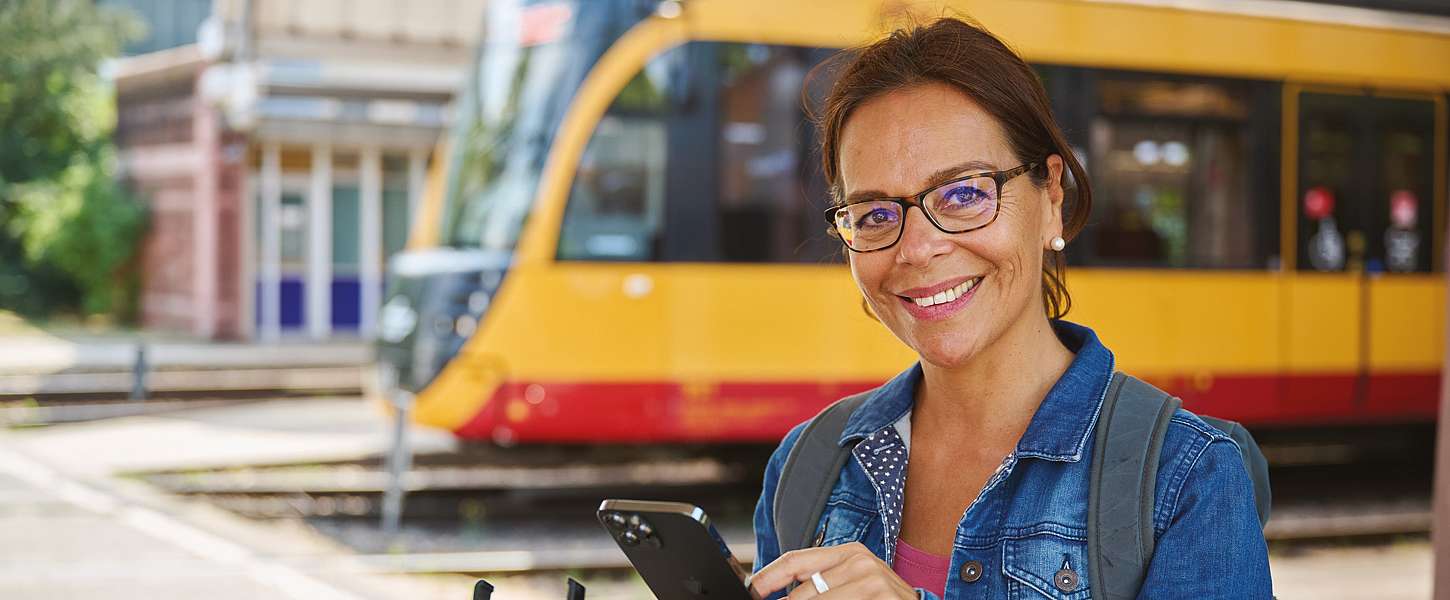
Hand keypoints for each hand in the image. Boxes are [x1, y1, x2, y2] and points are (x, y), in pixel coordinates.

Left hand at [749, 542, 916, 598]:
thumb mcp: (852, 586)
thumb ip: (818, 585)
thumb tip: (783, 595)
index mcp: (849, 553)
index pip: (794, 561)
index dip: (765, 578)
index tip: (750, 592)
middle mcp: (859, 562)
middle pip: (800, 593)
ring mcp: (872, 581)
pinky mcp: (880, 598)